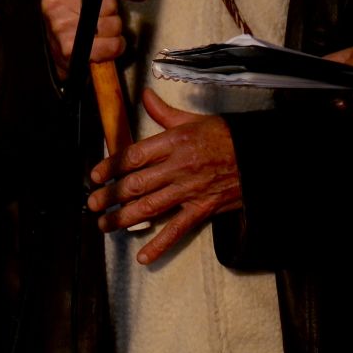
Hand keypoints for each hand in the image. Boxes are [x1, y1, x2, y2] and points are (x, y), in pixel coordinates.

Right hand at [40, 0, 146, 79]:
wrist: (52, 48)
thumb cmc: (68, 13)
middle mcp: (55, 4)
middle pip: (109, 4)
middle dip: (113, 11)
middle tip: (103, 15)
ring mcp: (61, 28)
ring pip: (112, 25)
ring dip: (114, 30)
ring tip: (102, 30)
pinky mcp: (70, 50)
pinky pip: (110, 45)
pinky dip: (115, 46)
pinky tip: (106, 43)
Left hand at [86, 89, 239, 264]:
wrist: (259, 155)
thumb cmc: (225, 136)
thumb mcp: (193, 120)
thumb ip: (164, 112)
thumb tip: (145, 96)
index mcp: (173, 143)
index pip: (133, 156)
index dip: (111, 166)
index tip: (95, 175)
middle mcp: (178, 167)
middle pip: (136, 184)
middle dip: (111, 195)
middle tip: (93, 203)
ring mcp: (190, 190)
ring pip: (150, 207)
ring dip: (124, 217)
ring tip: (105, 225)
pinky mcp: (202, 209)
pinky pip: (177, 229)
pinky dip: (160, 244)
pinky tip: (144, 256)